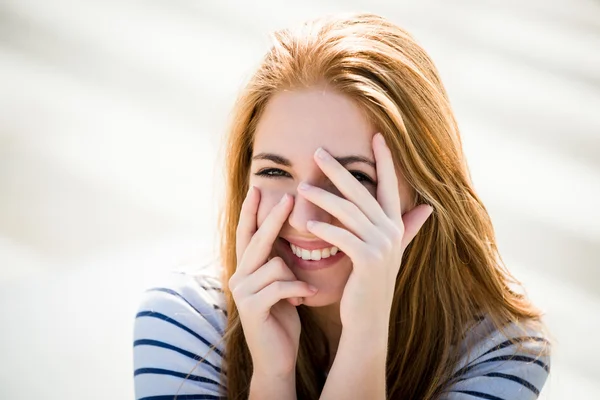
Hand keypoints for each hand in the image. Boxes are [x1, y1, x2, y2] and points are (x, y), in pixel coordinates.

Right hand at [229, 187, 318, 377]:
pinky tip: (304, 299)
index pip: (246, 233)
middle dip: (273, 217)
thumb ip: (279, 261)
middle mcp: (239, 276)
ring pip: (275, 264)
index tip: (258, 188)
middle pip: (257, 240)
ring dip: (294, 278)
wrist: (277, 356)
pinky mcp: (251, 307)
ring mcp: (242, 292)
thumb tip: (292, 235)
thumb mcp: (282, 284)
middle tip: (289, 196)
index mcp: (246, 269)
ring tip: (300, 293)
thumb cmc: (282, 316)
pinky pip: (280, 285)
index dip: (251, 211)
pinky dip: (297, 290)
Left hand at [296, 133, 433, 333]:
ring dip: (323, 197)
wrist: (368, 317)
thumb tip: (428, 209)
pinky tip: (309, 224)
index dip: (385, 160)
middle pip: (363, 192)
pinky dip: (326, 229)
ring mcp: (381, 245)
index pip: (390, 185)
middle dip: (340, 170)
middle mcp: (391, 231)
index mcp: (394, 225)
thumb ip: (407, 227)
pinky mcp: (367, 260)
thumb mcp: (391, 251)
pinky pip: (342, 237)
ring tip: (302, 188)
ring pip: (349, 212)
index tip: (377, 136)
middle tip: (318, 152)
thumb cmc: (372, 281)